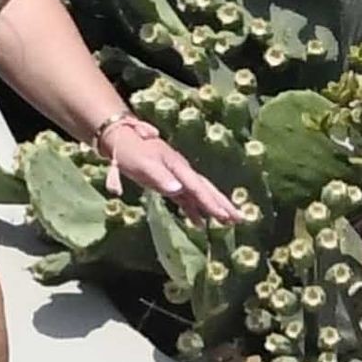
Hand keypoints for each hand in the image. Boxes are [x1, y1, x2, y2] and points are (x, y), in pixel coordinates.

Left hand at [99, 118, 239, 226]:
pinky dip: (194, 210)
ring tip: (229, 222)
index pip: (198, 188)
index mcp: (178, 167)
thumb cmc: (131, 151)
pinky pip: (186, 198)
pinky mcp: (168, 182)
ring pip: (199, 194)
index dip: (212, 203)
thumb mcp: (143, 164)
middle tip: (240, 219)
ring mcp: (176, 177)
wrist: (121, 139)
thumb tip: (178, 190)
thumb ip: (160, 177)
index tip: (226, 216)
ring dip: (213, 208)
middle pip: (206, 190)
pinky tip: (200, 222)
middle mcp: (181, 172)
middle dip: (223, 204)